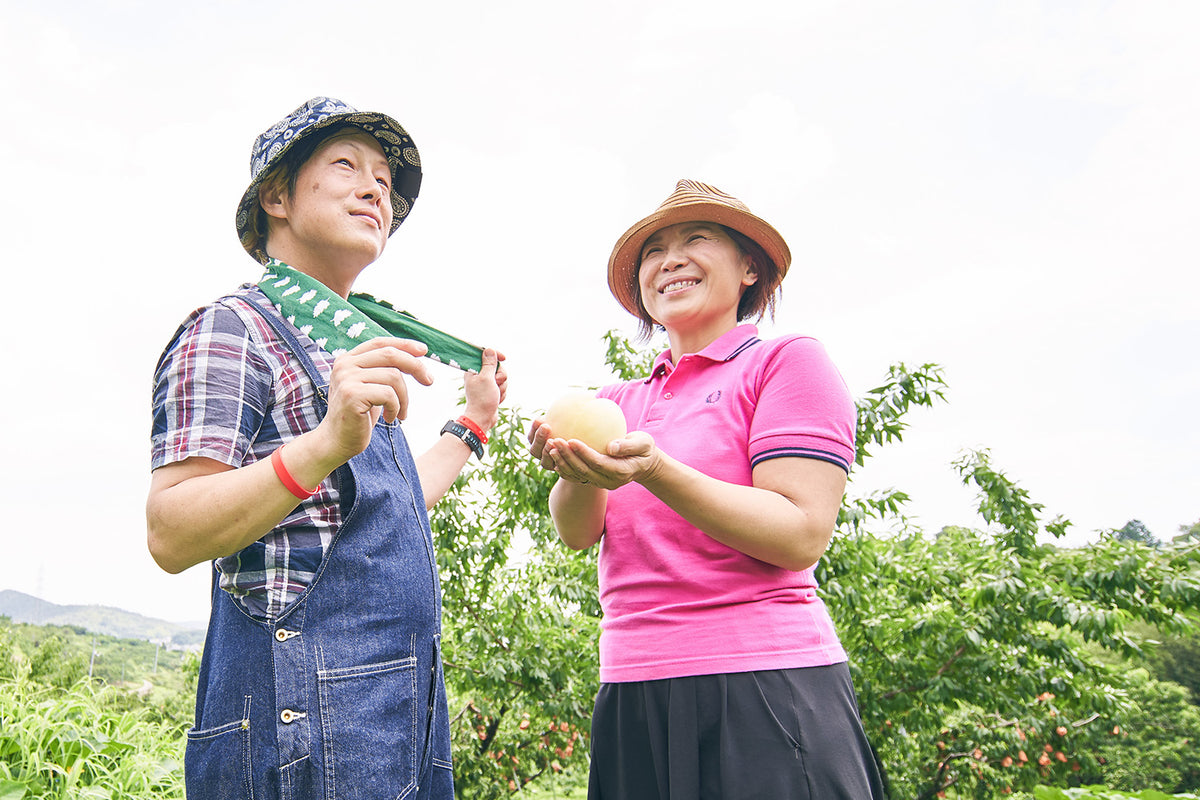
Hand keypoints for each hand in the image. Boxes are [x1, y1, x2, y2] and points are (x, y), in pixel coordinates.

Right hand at [316, 337, 432, 463]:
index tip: (424, 351)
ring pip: (394, 377)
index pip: (380, 342)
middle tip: (429, 381)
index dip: (404, 344)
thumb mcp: (371, 386)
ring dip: (404, 398)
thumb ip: (384, 369)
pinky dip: (396, 408)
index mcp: (348, 359)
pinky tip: (390, 418)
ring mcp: (347, 379)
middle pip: (390, 355)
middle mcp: (345, 365)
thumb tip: (415, 355)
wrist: (337, 441)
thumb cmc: (359, 415)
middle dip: (415, 366)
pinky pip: (389, 395)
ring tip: (401, 413)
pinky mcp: (352, 395)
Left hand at [462, 348, 505, 432]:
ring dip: (502, 387)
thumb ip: (489, 363)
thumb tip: (489, 350)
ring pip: (502, 378)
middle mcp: (479, 375)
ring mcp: (486, 384)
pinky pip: (502, 387)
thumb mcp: (486, 378)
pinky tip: (497, 400)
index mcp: (473, 370)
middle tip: (496, 383)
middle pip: (497, 367)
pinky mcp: (491, 391)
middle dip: (500, 376)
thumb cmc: (482, 399)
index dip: (496, 355)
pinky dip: (502, 393)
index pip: (486, 355)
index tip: (504, 358)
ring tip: (496, 394)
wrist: (483, 418)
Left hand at [530, 423, 659, 491]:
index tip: (570, 439)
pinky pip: (576, 476)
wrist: (644, 464)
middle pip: (584, 470)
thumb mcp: (644, 444)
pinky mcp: (594, 480)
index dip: (583, 453)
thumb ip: (629, 445)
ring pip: (577, 475)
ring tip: (550, 446)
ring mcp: (600, 483)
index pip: (598, 463)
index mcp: (620, 471)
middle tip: (554, 440)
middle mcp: (608, 481)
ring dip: (562, 462)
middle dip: (567, 456)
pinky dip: (563, 467)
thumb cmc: (644, 449)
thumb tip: (611, 446)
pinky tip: (553, 455)